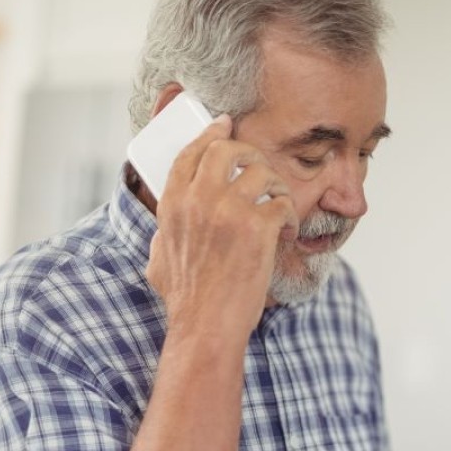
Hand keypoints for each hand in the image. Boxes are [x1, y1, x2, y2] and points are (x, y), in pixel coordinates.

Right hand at [146, 115, 298, 339]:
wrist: (206, 326)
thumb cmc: (186, 302)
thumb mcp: (159, 260)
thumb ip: (164, 234)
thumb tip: (167, 227)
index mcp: (173, 205)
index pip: (191, 153)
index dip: (210, 134)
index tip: (224, 124)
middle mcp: (199, 200)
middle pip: (227, 150)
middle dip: (249, 154)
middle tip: (262, 171)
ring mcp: (229, 212)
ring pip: (262, 172)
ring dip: (276, 187)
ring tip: (279, 208)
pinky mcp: (258, 228)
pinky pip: (282, 203)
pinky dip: (291, 217)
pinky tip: (288, 234)